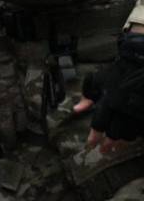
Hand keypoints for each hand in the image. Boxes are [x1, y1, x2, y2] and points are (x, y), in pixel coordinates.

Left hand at [76, 34, 143, 152]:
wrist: (141, 65)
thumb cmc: (117, 73)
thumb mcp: (97, 80)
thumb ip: (86, 96)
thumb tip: (77, 110)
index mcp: (110, 102)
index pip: (100, 124)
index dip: (95, 136)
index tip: (91, 145)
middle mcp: (124, 110)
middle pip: (116, 134)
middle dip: (109, 144)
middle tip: (104, 150)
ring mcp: (137, 114)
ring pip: (130, 135)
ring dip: (122, 143)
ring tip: (116, 148)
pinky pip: (140, 130)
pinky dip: (134, 136)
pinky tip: (128, 137)